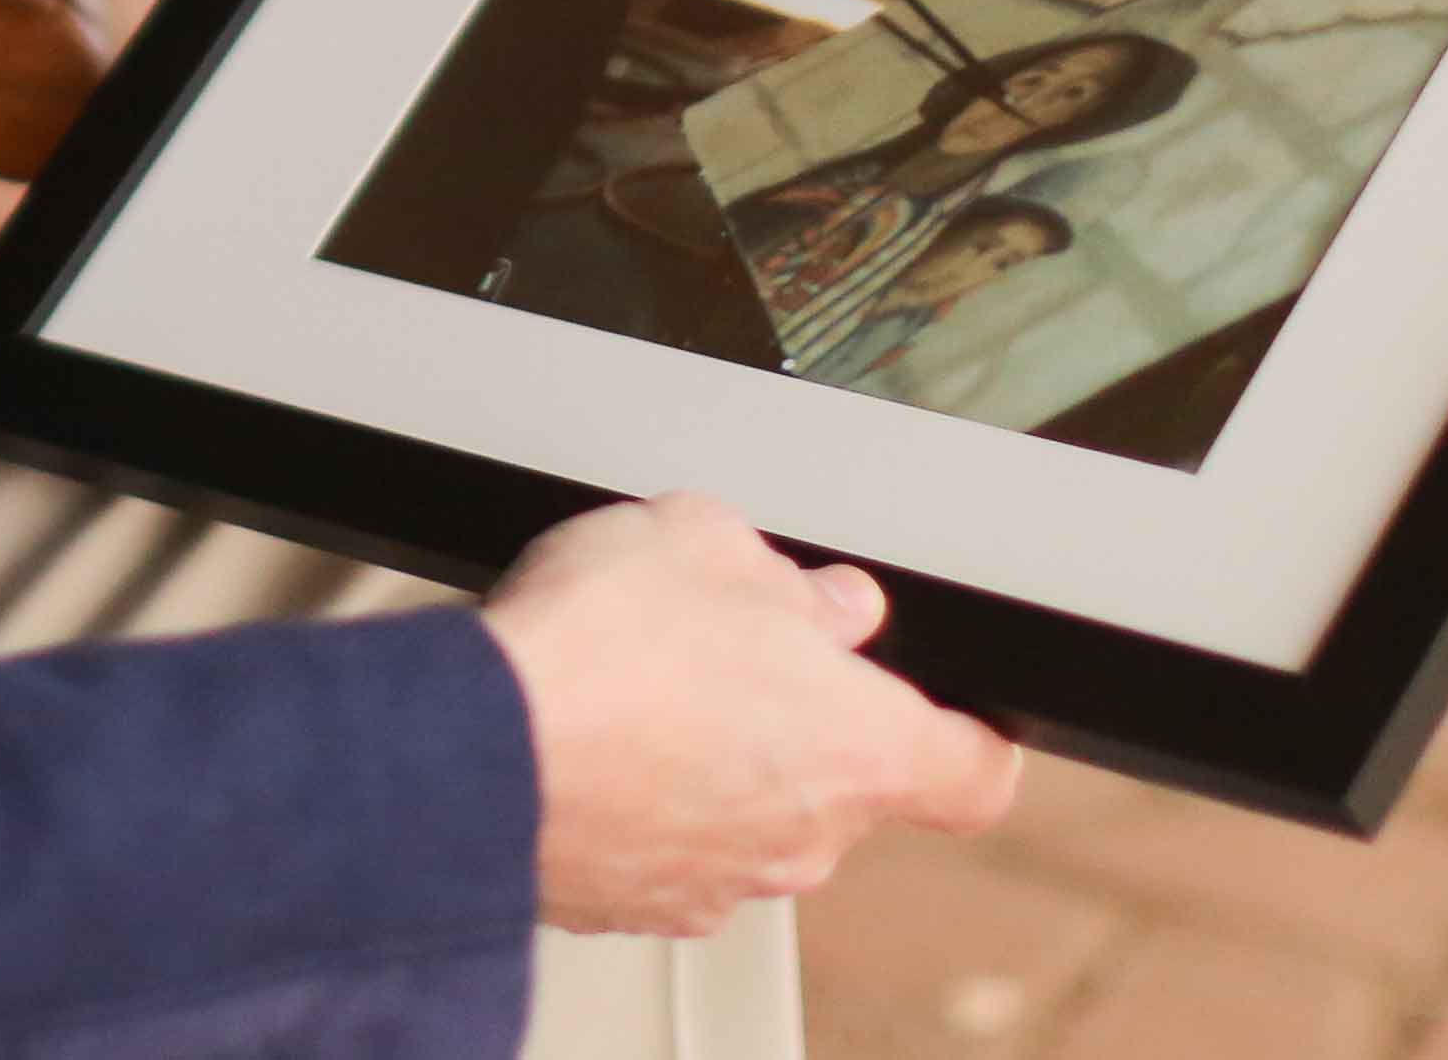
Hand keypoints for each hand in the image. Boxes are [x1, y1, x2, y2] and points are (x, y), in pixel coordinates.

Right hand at [480, 493, 1021, 935]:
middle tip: (731, 649)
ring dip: (712, 762)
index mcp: (861, 749)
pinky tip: (589, 738)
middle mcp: (805, 839)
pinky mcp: (633, 908)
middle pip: (841, 782)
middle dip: (797, 718)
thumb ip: (786, 577)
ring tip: (638, 685)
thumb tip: (815, 601)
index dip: (968, 737)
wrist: (472, 752)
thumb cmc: (603, 650)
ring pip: (748, 817)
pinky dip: (640, 804)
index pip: (974, 773)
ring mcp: (718, 885)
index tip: (951, 713)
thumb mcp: (708, 539)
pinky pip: (664, 849)